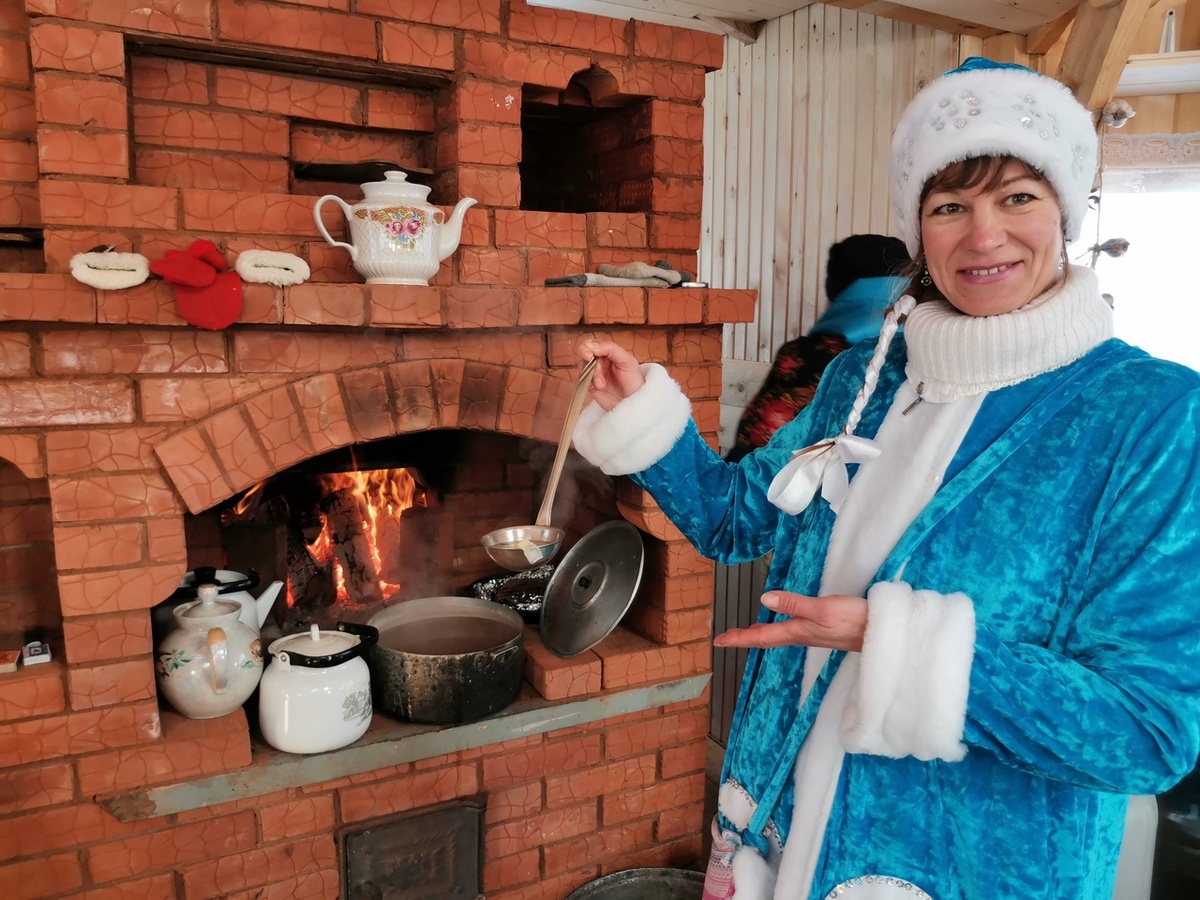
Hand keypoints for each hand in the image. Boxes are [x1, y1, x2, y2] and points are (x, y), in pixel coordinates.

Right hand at [580, 338, 645, 411]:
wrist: (632, 402)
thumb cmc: (633, 381)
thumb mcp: (627, 360)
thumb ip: (610, 349)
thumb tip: (591, 345)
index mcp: (609, 352)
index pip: (593, 344)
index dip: (588, 348)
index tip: (590, 356)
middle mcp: (600, 360)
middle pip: (585, 354)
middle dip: (592, 365)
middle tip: (598, 372)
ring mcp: (594, 372)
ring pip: (582, 366)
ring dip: (592, 375)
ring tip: (602, 385)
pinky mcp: (589, 384)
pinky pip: (581, 379)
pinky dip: (587, 382)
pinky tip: (598, 388)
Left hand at [713, 591, 867, 651]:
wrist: (881, 634)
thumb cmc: (854, 620)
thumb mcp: (822, 609)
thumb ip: (793, 603)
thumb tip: (764, 599)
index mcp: (797, 632)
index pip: (760, 637)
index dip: (738, 638)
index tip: (718, 641)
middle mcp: (800, 635)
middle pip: (766, 638)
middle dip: (745, 637)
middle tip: (726, 638)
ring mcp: (811, 634)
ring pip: (777, 635)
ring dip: (759, 634)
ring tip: (746, 632)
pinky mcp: (822, 630)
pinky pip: (790, 631)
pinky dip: (777, 629)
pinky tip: (780, 625)